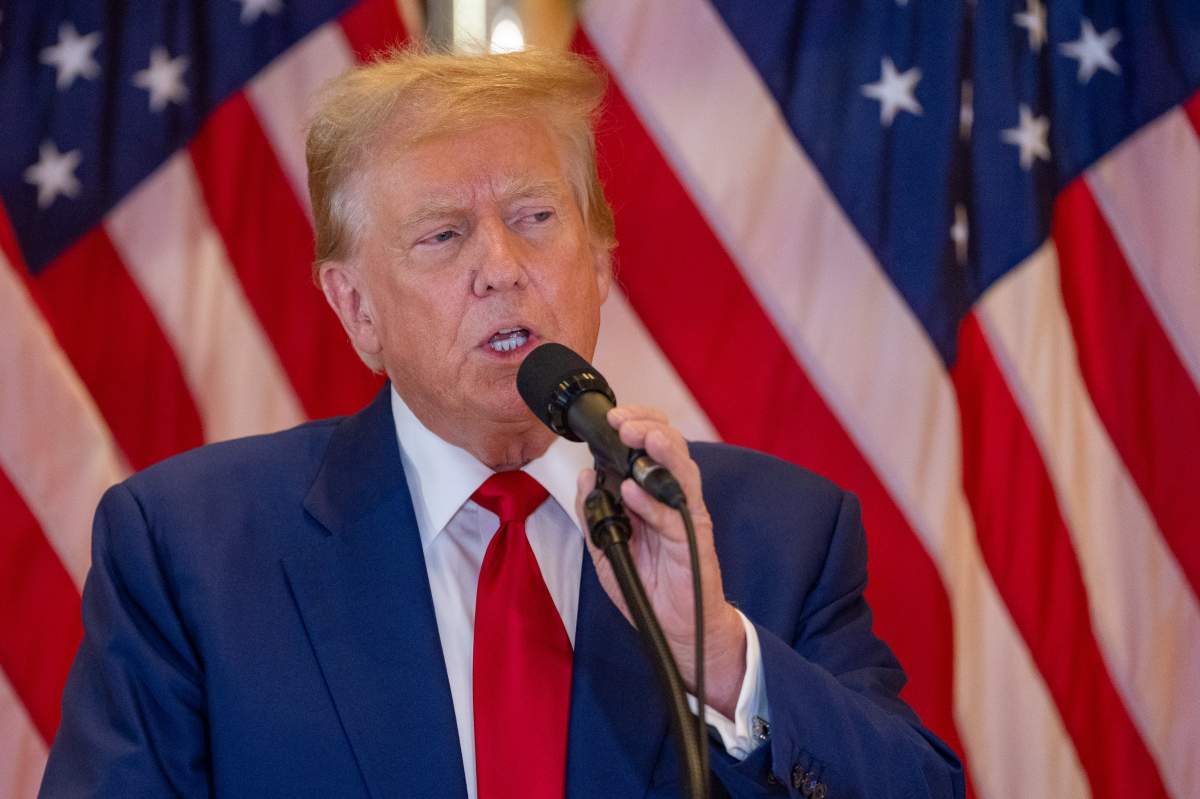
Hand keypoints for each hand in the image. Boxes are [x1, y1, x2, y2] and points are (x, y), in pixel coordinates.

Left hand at [574, 405, 746, 717]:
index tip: (611, 417)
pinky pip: (675, 518)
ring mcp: (687, 518)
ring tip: (637, 438)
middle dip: (647, 426)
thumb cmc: (648, 584)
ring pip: (682, 471)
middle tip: (622, 422)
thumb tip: (585, 477)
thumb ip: (594, 512)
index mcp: (655, 493)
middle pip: (671, 446)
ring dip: (660, 450)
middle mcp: (674, 498)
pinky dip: (653, 503)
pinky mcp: (693, 543)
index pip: (651, 444)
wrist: (676, 628)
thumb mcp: (607, 546)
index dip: (636, 422)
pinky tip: (634, 491)